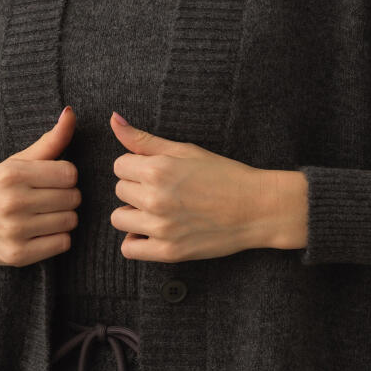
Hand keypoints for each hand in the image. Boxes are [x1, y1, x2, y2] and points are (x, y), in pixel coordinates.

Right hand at [0, 106, 80, 267]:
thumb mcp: (14, 162)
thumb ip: (49, 141)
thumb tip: (71, 112)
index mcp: (12, 174)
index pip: (69, 173)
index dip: (65, 176)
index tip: (51, 180)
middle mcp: (12, 202)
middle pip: (73, 198)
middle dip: (65, 197)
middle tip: (47, 199)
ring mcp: (14, 231)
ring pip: (71, 221)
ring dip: (63, 218)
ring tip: (44, 215)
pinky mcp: (17, 255)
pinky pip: (63, 244)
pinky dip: (57, 238)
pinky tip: (41, 232)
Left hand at [108, 111, 267, 261]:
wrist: (257, 208)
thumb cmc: (224, 176)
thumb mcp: (185, 150)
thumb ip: (144, 139)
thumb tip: (114, 120)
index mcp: (158, 169)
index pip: (119, 166)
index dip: (137, 167)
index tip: (158, 173)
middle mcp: (155, 198)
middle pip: (119, 190)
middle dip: (136, 189)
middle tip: (165, 191)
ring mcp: (161, 227)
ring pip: (118, 218)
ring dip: (133, 214)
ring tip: (157, 211)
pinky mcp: (168, 251)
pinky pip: (129, 248)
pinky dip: (136, 241)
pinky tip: (152, 232)